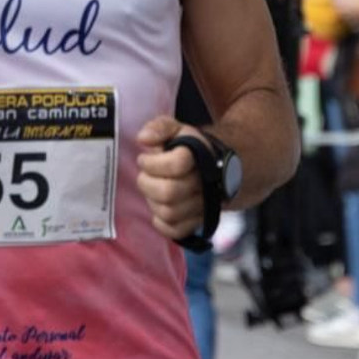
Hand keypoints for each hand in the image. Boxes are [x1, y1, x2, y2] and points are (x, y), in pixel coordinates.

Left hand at [135, 116, 208, 241]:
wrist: (216, 167)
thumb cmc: (188, 147)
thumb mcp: (175, 129)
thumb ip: (158, 127)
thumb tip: (143, 139)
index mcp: (199, 156)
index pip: (177, 164)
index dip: (152, 163)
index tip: (144, 158)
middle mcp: (204, 182)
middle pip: (169, 192)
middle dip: (147, 184)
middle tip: (144, 175)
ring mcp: (203, 205)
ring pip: (170, 213)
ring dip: (152, 202)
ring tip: (152, 189)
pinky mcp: (198, 221)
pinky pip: (176, 231)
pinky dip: (161, 223)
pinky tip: (158, 208)